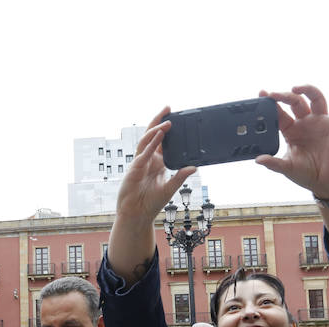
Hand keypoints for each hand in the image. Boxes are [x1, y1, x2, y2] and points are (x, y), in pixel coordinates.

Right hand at [115, 108, 195, 228]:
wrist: (137, 215)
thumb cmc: (150, 203)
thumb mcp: (170, 188)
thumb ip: (181, 177)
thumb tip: (194, 167)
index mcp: (156, 162)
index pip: (161, 141)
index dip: (166, 128)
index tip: (175, 117)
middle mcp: (147, 160)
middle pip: (151, 135)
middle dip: (158, 121)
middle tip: (168, 108)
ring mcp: (139, 163)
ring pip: (146, 141)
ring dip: (156, 130)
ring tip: (167, 123)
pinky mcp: (134, 170)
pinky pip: (142, 155)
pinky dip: (150, 145)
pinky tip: (158, 137)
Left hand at [256, 83, 328, 198]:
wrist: (327, 182)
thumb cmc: (307, 174)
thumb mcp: (287, 168)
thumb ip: (273, 163)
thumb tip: (258, 160)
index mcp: (291, 131)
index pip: (280, 113)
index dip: (271, 104)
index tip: (262, 94)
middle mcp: (305, 123)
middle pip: (296, 102)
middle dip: (285, 96)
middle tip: (274, 94)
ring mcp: (321, 121)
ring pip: (315, 98)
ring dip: (306, 90)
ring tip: (295, 88)